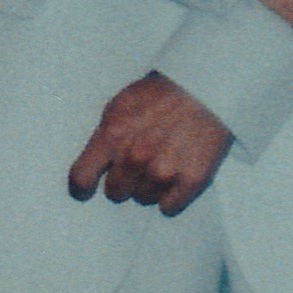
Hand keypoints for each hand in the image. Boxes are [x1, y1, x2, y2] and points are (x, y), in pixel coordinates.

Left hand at [66, 72, 232, 214]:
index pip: (81, 178)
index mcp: (113, 136)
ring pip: (144, 198)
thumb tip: (97, 162)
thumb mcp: (123, 103)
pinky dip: (172, 196)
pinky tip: (179, 175)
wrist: (211, 85)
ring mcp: (164, 171)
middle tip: (142, 162)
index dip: (82, 187)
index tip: (88, 189)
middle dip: (125, 180)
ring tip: (166, 161)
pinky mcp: (191, 180)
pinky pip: (169, 207)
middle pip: (116, 192)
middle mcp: (135, 158)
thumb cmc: (165, 91)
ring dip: (151, 185)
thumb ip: (106, 134)